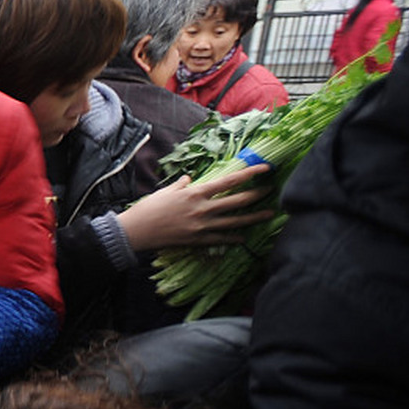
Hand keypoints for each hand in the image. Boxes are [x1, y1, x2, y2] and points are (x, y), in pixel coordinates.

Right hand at [118, 163, 275, 252]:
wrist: (136, 232)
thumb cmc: (148, 208)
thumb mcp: (166, 191)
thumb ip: (181, 185)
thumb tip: (189, 179)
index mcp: (196, 193)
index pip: (229, 181)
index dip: (249, 174)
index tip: (265, 169)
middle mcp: (202, 208)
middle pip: (237, 201)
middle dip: (257, 195)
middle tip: (271, 191)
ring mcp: (201, 226)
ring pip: (234, 221)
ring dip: (253, 218)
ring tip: (269, 214)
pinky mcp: (197, 240)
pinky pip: (220, 239)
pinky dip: (232, 238)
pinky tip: (243, 238)